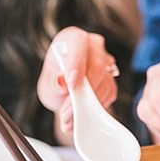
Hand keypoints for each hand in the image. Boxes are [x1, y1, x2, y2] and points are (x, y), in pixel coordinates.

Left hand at [37, 26, 118, 142]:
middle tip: (67, 114)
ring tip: (69, 121)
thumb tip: (61, 81)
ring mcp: (106, 64)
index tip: (72, 84)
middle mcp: (93, 48)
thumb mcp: (47, 83)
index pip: (78, 44)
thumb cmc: (55, 81)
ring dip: (88, 106)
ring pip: (104, 83)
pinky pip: (109, 95)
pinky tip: (82, 116)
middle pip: (96, 66)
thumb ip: (52, 82)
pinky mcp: (112, 82)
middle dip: (81, 94)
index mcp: (73, 39)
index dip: (77, 63)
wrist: (66, 93)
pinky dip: (96, 109)